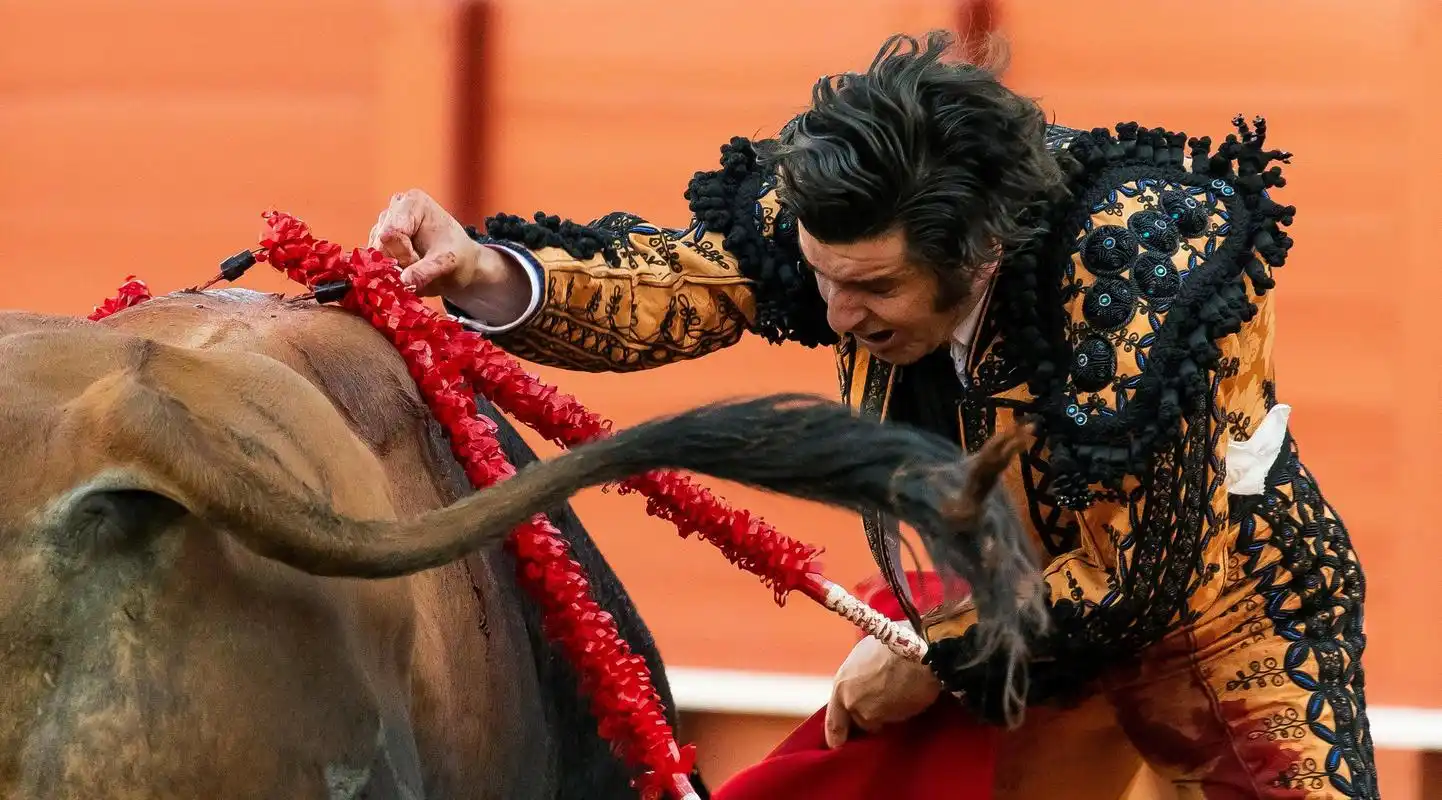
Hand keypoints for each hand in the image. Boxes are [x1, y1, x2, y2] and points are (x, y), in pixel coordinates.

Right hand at [366, 189, 512, 300]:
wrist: (460, 264)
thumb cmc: (457, 257)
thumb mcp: (447, 264)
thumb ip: (426, 271)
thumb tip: (404, 280)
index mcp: (413, 202)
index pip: (391, 233)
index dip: (403, 254)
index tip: (420, 259)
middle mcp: (394, 207)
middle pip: (380, 244)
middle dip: (398, 262)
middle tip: (419, 264)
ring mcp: (384, 223)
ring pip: (375, 255)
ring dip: (394, 267)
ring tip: (416, 264)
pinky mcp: (378, 240)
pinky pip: (374, 262)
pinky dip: (389, 270)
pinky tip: (406, 267)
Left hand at [823, 635, 942, 748]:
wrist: (920, 650)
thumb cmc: (891, 644)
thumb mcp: (862, 655)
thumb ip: (856, 677)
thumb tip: (860, 683)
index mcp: (841, 686)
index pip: (834, 722)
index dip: (835, 735)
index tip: (837, 744)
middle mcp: (853, 705)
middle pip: (859, 722)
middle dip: (869, 717)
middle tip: (881, 702)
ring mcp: (875, 715)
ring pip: (880, 722)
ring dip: (886, 714)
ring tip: (898, 693)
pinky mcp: (897, 720)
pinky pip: (897, 719)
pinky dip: (901, 711)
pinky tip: (908, 694)